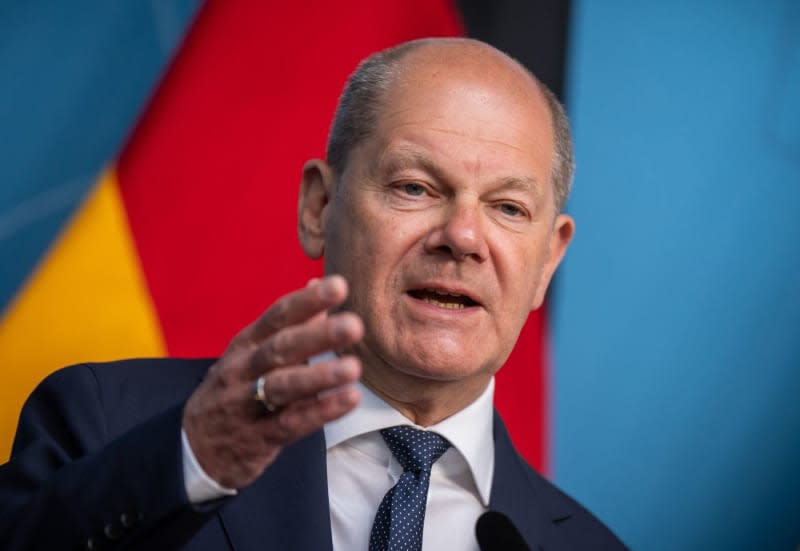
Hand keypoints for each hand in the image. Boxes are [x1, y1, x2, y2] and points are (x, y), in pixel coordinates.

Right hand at [182, 275, 363, 488]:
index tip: (339, 286)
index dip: (307, 302)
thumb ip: (291, 322)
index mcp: (246, 343)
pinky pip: (291, 424)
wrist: (194, 447)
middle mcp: (242, 370)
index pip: (277, 316)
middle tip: (354, 325)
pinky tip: (348, 399)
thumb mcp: (253, 352)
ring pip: (283, 387)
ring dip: (319, 376)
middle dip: (318, 336)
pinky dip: (321, 412)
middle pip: (280, 349)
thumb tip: (319, 284)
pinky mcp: (257, 439)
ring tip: (354, 367)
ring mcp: (246, 404)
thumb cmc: (235, 388)